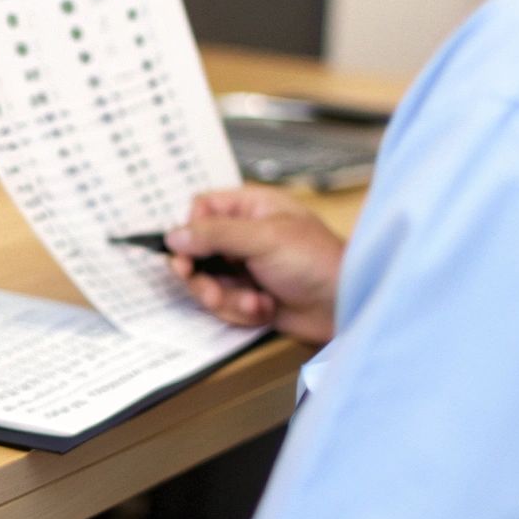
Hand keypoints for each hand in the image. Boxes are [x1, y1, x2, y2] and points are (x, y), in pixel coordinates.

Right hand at [166, 186, 344, 343]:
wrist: (345, 309)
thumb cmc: (318, 263)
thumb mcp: (264, 239)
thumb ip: (215, 234)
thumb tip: (173, 235)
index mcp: (252, 208)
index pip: (202, 209)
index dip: (192, 229)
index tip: (190, 250)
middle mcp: (245, 235)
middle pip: (196, 249)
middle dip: (201, 275)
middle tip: (208, 289)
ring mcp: (245, 267)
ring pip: (205, 281)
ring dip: (224, 297)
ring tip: (252, 302)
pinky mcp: (249, 295)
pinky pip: (223, 303)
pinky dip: (239, 310)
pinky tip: (264, 309)